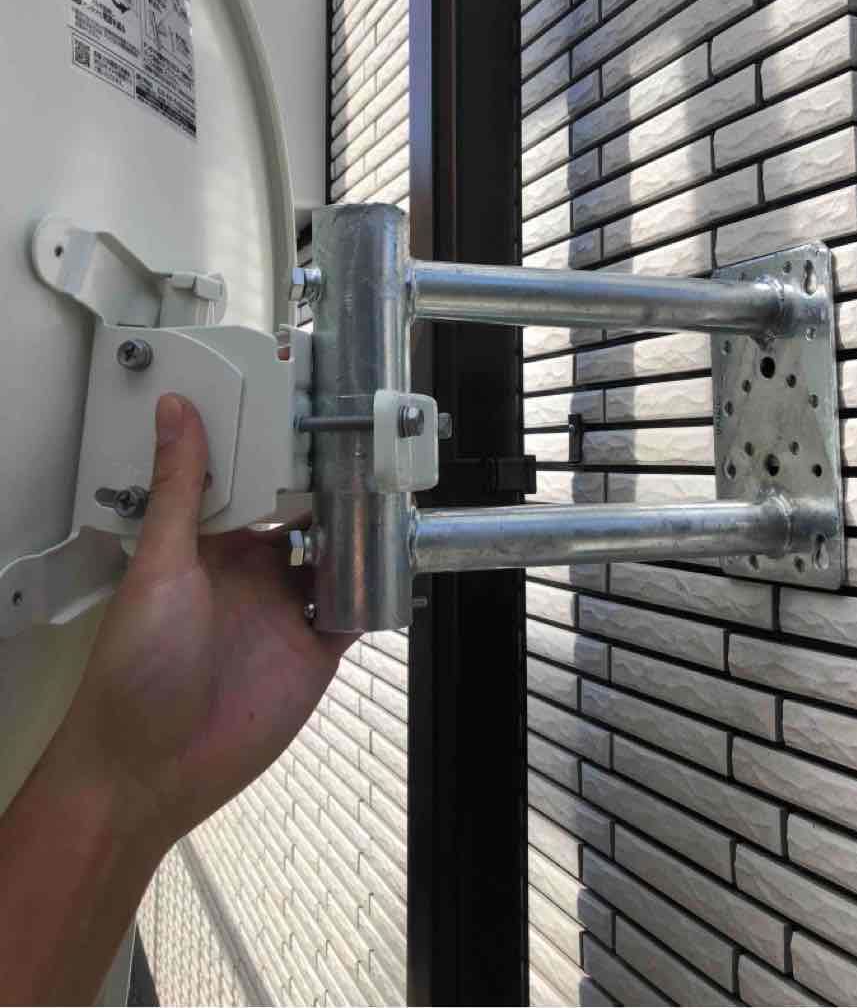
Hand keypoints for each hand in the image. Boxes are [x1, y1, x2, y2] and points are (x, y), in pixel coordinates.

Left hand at [59, 392, 354, 848]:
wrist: (149, 769)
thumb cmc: (136, 667)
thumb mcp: (160, 565)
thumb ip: (179, 487)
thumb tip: (175, 409)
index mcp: (211, 548)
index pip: (256, 488)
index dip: (284, 457)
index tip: (317, 416)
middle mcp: (252, 575)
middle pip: (306, 521)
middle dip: (336, 491)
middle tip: (374, 450)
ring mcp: (287, 613)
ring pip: (338, 561)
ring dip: (363, 536)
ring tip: (396, 495)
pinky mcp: (316, 652)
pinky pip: (356, 612)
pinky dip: (378, 591)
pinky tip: (398, 563)